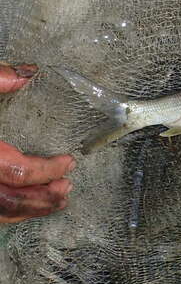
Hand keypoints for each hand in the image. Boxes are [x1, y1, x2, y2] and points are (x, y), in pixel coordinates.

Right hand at [0, 64, 74, 222]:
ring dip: (30, 208)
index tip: (69, 163)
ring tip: (58, 199)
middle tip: (68, 188)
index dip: (46, 170)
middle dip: (43, 198)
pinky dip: (13, 210)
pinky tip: (30, 203)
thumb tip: (28, 73)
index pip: (16, 171)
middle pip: (8, 201)